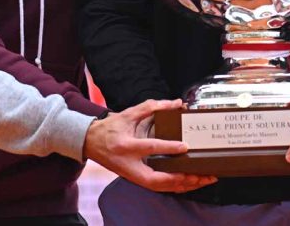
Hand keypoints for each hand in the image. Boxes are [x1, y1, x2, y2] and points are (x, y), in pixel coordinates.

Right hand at [84, 99, 216, 192]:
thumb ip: (151, 107)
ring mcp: (130, 174)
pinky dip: (172, 187)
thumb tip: (176, 103)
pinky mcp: (134, 179)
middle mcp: (128, 164)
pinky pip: (156, 187)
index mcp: (126, 145)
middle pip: (155, 179)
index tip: (185, 147)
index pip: (149, 147)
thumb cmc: (110, 128)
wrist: (90, 143)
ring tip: (200, 180)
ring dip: (179, 186)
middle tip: (198, 174)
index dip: (168, 148)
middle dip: (178, 179)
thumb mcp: (127, 114)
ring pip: (157, 187)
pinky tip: (187, 184)